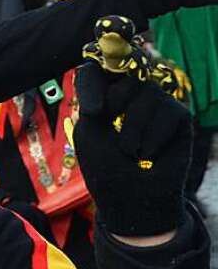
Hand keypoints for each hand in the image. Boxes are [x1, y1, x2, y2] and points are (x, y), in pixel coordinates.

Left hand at [74, 61, 190, 237]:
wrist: (131, 199)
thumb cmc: (104, 167)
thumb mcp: (90, 131)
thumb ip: (95, 97)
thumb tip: (112, 69)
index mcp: (103, 97)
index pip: (99, 69)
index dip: (96, 77)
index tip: (94, 109)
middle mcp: (130, 96)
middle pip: (127, 76)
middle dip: (116, 105)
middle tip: (113, 135)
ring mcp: (155, 105)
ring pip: (149, 92)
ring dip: (134, 128)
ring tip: (130, 153)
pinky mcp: (178, 118)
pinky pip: (171, 111)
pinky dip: (155, 137)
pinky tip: (148, 156)